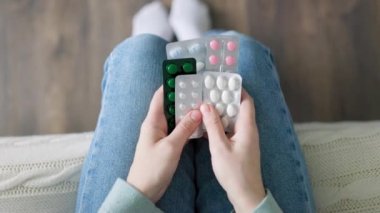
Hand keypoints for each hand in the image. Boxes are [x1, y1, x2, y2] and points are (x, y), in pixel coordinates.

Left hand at [127, 86, 201, 202]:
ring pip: (175, 116)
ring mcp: (161, 134)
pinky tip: (198, 122)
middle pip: (170, 104)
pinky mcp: (166, 143)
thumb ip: (184, 128)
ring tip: (203, 102)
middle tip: (200, 89)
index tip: (186, 76)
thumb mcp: (171, 147)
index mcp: (152, 121)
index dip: (171, 84)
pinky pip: (177, 128)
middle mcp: (156, 124)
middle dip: (183, 96)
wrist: (144, 189)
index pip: (161, 96)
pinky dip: (187, 123)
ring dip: (187, 110)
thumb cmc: (153, 168)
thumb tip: (197, 111)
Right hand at [200, 90, 265, 212]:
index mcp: (248, 127)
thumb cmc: (234, 171)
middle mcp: (249, 130)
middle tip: (209, 92)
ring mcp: (245, 138)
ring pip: (234, 118)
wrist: (245, 193)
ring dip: (222, 112)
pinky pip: (232, 128)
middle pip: (239, 108)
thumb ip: (213, 125)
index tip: (222, 81)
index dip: (236, 89)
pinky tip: (209, 124)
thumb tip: (206, 105)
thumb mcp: (219, 147)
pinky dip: (222, 124)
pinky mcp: (241, 145)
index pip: (246, 101)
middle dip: (225, 99)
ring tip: (206, 105)